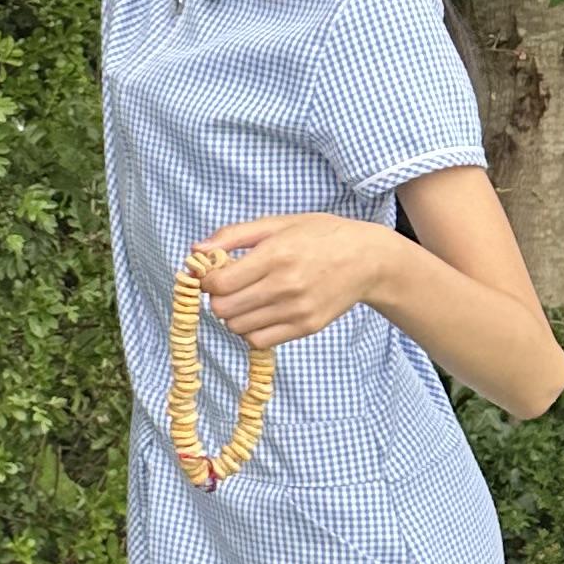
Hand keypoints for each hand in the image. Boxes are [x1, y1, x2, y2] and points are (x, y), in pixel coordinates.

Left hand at [191, 215, 400, 348]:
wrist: (367, 259)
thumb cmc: (320, 236)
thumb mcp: (277, 223)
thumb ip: (233, 236)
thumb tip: (195, 251)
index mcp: (275, 255)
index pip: (219, 284)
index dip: (207, 280)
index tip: (213, 273)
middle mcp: (285, 285)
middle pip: (223, 309)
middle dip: (218, 298)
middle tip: (229, 286)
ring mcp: (296, 310)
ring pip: (237, 328)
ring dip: (234, 315)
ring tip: (248, 298)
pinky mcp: (306, 327)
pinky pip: (260, 340)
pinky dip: (251, 330)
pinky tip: (260, 313)